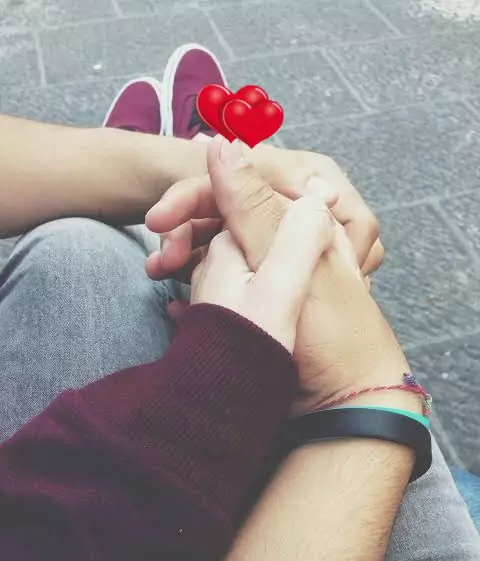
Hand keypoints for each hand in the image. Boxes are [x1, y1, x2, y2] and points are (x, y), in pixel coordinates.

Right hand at [164, 137, 417, 416]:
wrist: (343, 401)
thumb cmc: (330, 332)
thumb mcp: (288, 262)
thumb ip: (252, 204)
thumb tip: (222, 143)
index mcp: (308, 214)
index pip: (242, 186)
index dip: (197, 197)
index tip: (160, 217)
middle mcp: (293, 235)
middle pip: (227, 219)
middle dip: (187, 239)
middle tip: (158, 265)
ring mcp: (277, 268)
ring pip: (220, 253)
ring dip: (186, 267)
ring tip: (161, 282)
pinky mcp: (266, 300)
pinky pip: (225, 286)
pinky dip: (201, 295)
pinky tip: (179, 307)